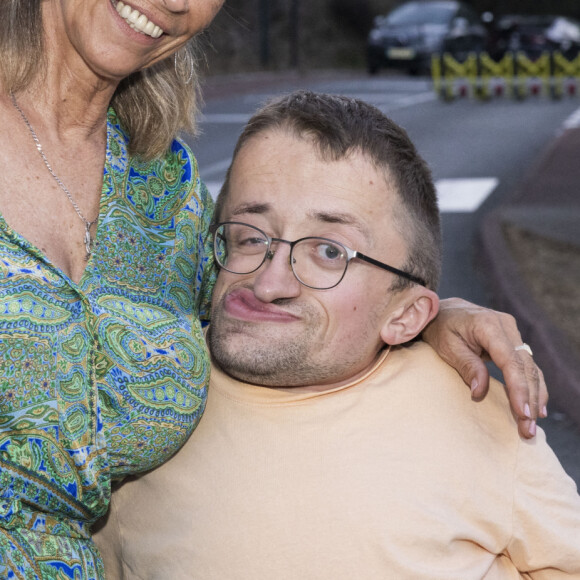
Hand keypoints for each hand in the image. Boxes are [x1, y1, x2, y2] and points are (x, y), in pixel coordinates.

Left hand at [422, 297, 547, 438]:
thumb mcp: (446, 346)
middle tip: (528, 428)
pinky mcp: (512, 340)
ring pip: (530, 367)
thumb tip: (479, 392)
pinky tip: (537, 406)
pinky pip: (526, 365)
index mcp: (488, 325)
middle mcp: (506, 325)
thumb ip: (466, 366)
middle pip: (525, 367)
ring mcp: (512, 331)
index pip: (510, 361)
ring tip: (532, 424)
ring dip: (534, 396)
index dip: (518, 388)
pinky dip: (532, 385)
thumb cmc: (440, 328)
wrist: (443, 310)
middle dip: (529, 399)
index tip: (522, 412)